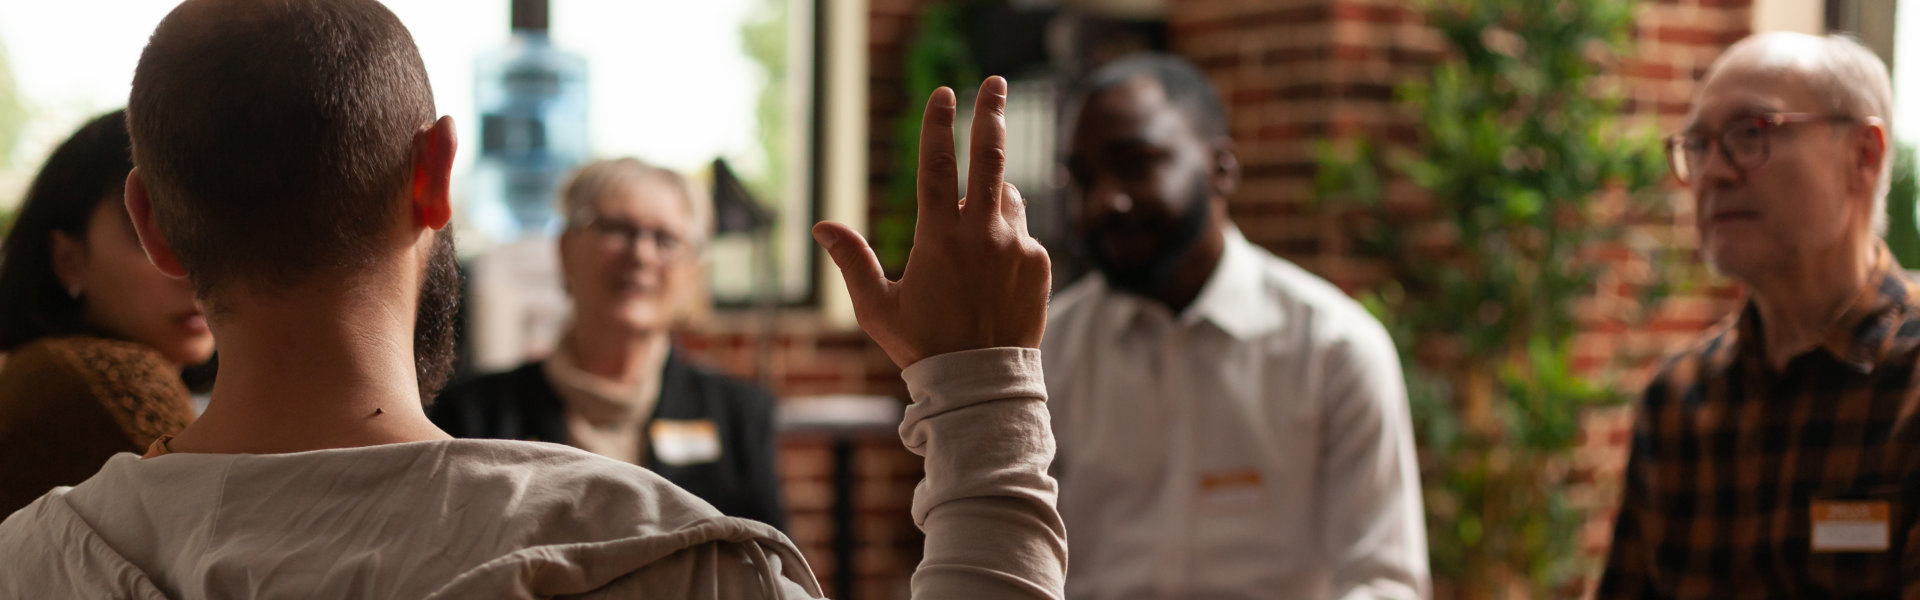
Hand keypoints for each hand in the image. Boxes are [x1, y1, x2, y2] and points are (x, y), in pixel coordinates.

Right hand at [813, 77, 1050, 368]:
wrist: (982, 385)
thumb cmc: (922, 346)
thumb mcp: (876, 308)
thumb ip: (851, 262)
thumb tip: (821, 226)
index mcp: (939, 239)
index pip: (939, 165)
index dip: (938, 124)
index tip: (944, 93)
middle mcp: (982, 234)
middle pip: (990, 157)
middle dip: (991, 113)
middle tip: (995, 83)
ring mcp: (1016, 246)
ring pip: (1008, 196)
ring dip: (993, 195)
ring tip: (974, 228)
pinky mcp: (1039, 262)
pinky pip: (1023, 231)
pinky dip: (1007, 235)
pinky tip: (992, 269)